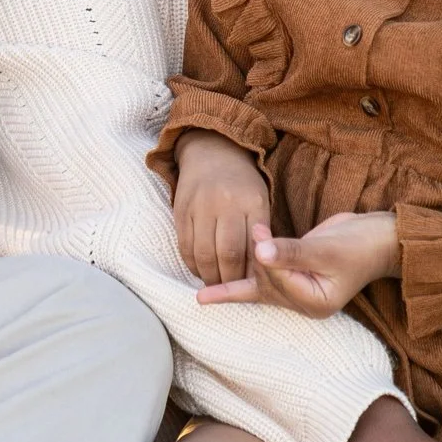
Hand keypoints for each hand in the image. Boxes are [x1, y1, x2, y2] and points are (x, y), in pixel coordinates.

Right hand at [170, 129, 269, 288]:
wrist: (212, 151)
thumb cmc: (242, 183)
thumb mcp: (260, 201)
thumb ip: (259, 233)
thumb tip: (256, 272)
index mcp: (252, 203)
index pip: (251, 248)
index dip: (250, 273)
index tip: (251, 286)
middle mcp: (225, 204)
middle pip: (226, 254)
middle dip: (229, 279)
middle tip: (231, 290)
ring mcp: (200, 207)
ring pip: (203, 253)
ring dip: (208, 275)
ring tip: (215, 284)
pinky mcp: (181, 210)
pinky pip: (185, 245)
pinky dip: (191, 263)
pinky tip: (200, 269)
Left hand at [197, 211, 398, 315]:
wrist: (378, 238)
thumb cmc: (359, 245)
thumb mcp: (326, 249)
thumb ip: (292, 251)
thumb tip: (260, 249)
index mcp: (314, 303)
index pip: (277, 282)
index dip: (267, 256)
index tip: (261, 230)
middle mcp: (303, 303)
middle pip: (265, 285)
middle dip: (256, 258)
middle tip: (258, 229)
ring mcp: (298, 292)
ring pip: (259, 284)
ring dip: (242, 271)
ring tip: (210, 283)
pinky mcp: (293, 277)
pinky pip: (261, 281)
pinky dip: (238, 281)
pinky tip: (208, 296)